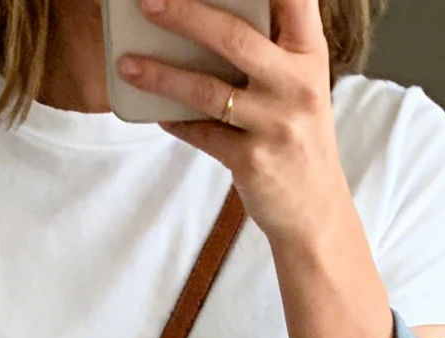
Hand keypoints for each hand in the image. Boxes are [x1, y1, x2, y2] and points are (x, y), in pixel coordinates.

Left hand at [118, 0, 345, 249]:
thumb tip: (208, 19)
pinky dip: (175, 121)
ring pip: (207, 90)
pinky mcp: (252, 161)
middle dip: (185, 15)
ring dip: (161, 76)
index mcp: (310, 54)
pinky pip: (201, 133)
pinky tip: (156, 112)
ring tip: (128, 65)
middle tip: (147, 2)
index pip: (294, 0)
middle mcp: (297, 85)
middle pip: (234, 38)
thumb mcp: (301, 83)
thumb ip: (272, 49)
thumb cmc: (300, 136)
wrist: (316, 211)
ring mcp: (275, 124)